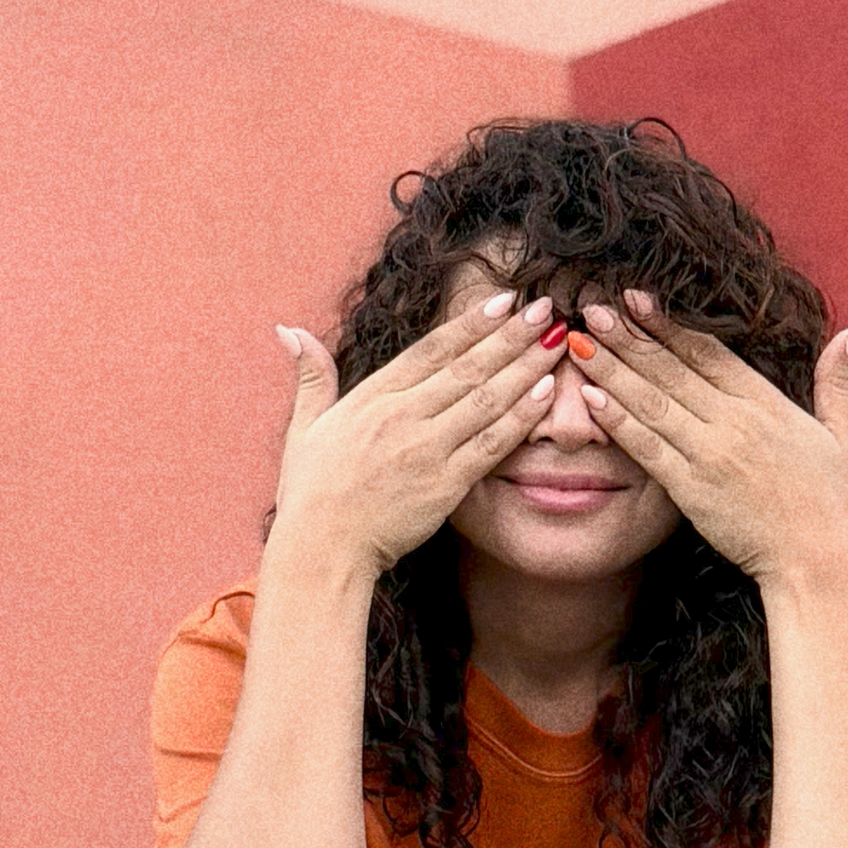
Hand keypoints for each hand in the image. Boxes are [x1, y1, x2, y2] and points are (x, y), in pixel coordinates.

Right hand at [270, 291, 558, 574]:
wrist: (322, 548)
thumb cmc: (311, 492)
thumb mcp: (303, 426)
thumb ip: (311, 376)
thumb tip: (290, 330)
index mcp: (373, 396)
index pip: (431, 349)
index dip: (471, 322)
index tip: (504, 299)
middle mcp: (403, 415)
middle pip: (468, 366)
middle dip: (511, 334)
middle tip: (546, 308)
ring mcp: (426, 448)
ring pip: (486, 398)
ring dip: (526, 367)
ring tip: (557, 340)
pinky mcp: (445, 483)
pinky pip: (491, 443)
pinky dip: (521, 416)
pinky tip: (547, 392)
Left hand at [564, 290, 847, 585]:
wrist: (815, 560)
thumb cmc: (830, 502)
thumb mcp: (844, 435)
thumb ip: (838, 380)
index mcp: (766, 402)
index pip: (706, 352)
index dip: (667, 324)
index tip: (634, 298)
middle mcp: (734, 421)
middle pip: (671, 369)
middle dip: (627, 336)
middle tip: (591, 306)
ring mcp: (710, 454)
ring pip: (652, 402)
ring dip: (613, 369)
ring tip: (580, 340)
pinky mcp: (691, 489)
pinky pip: (648, 448)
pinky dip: (618, 421)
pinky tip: (590, 397)